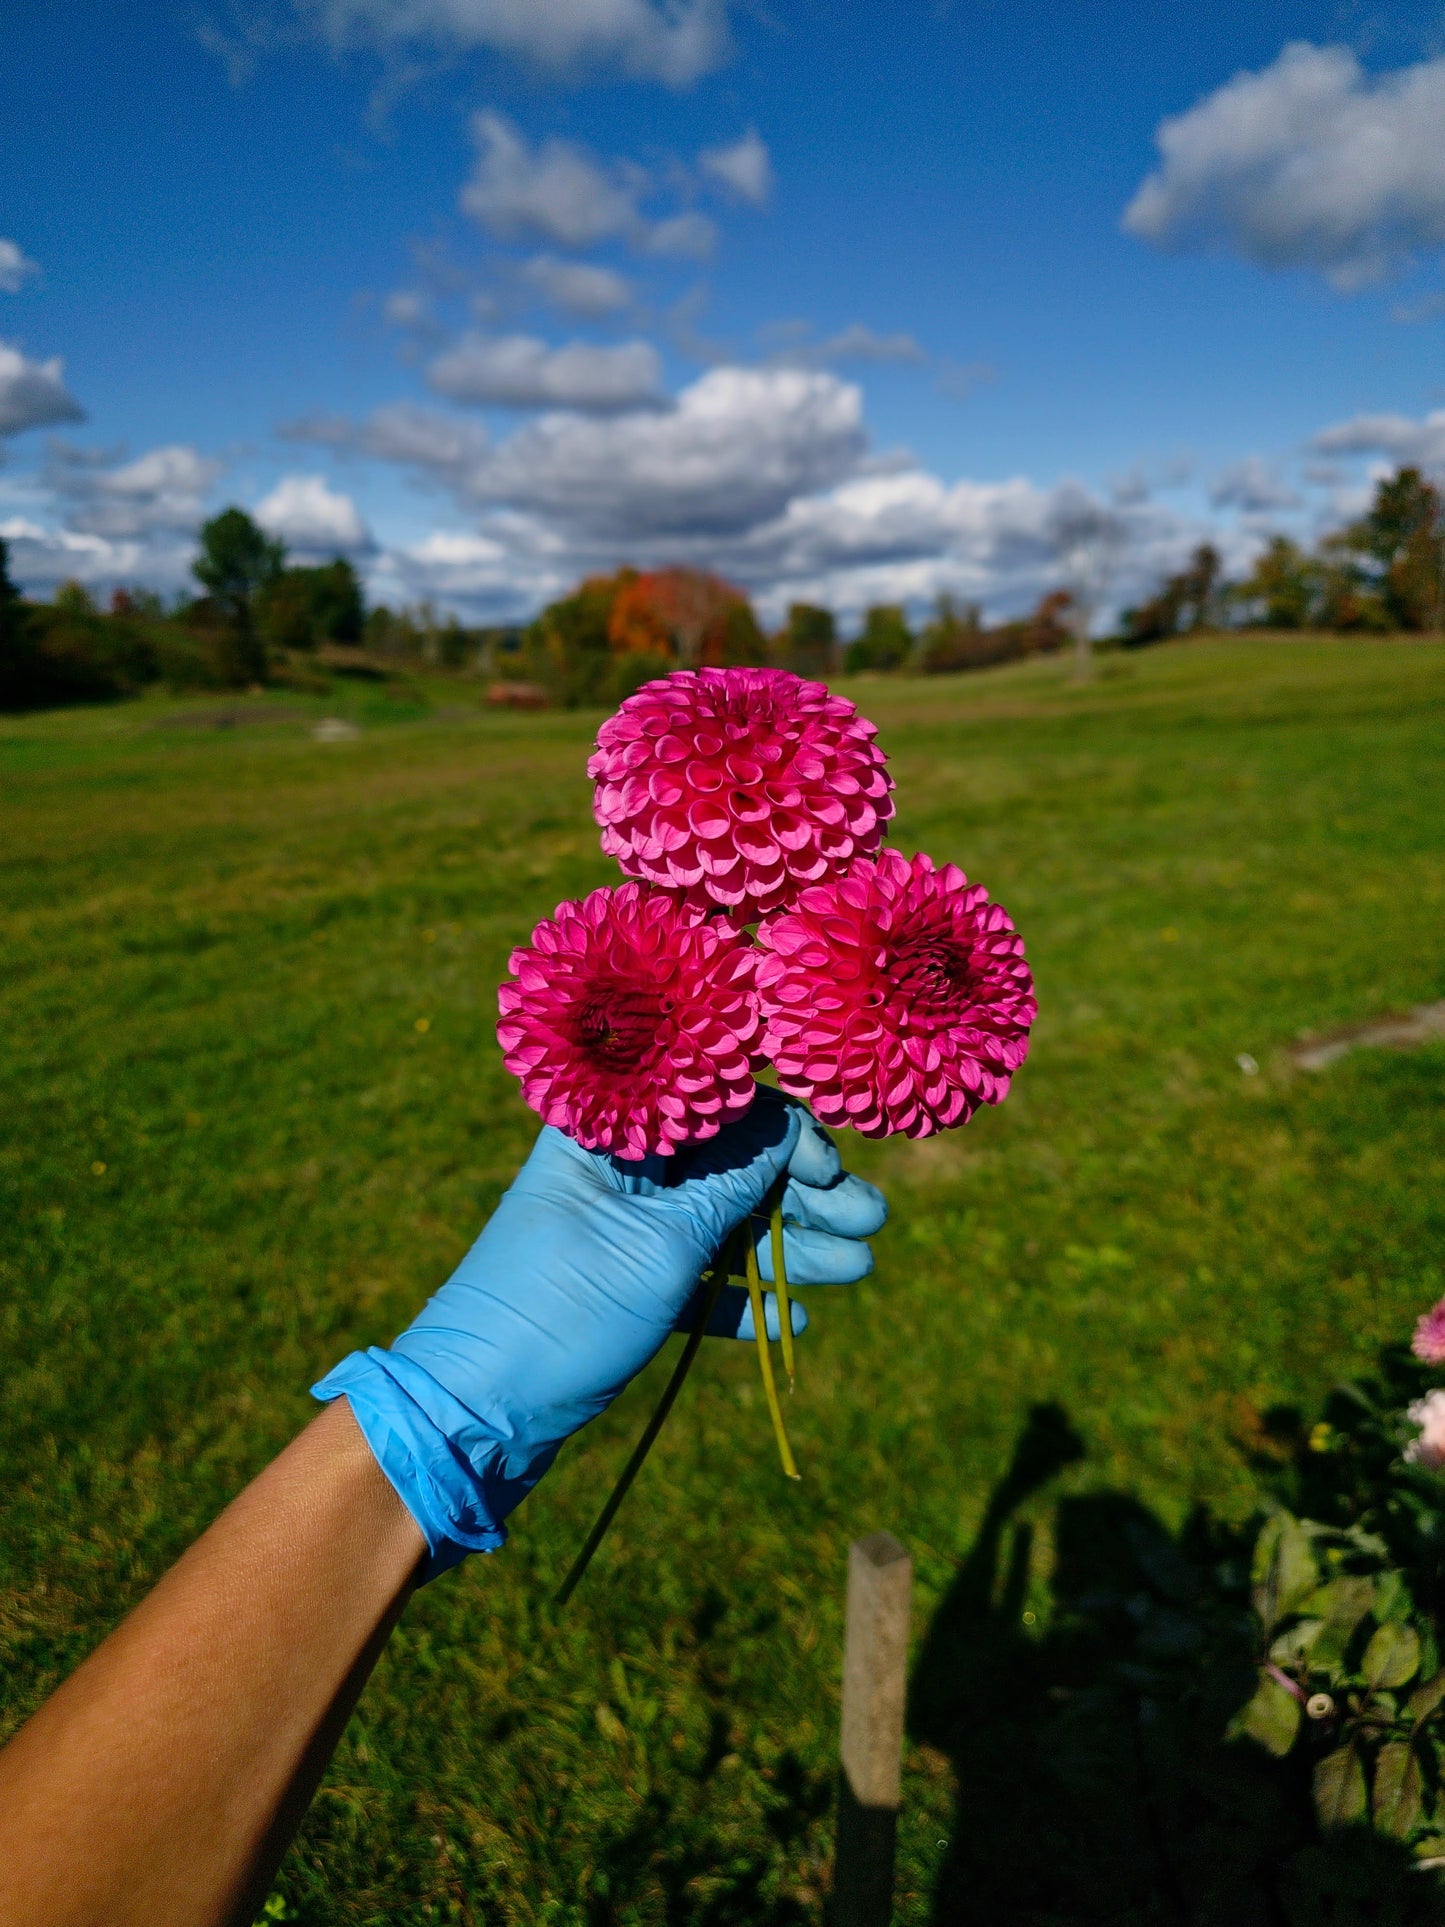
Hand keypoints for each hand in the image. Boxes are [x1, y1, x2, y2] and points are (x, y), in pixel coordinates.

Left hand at [314, 1091, 885, 1573]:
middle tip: (872, 1222)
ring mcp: (618, 1229)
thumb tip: (789, 1133)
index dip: (781, 1127)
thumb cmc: (561, 1313)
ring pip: (720, 1220)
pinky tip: (793, 1320)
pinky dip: (741, 1295)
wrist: (473, 1415)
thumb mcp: (658, 1247)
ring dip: (789, 1243)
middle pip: (726, 1160)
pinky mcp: (622, 1286)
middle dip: (802, 1190)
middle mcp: (615, 1169)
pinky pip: (696, 1276)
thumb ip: (730, 1188)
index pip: (710, 1099)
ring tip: (859, 1268)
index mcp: (606, 1132)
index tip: (830, 1167)